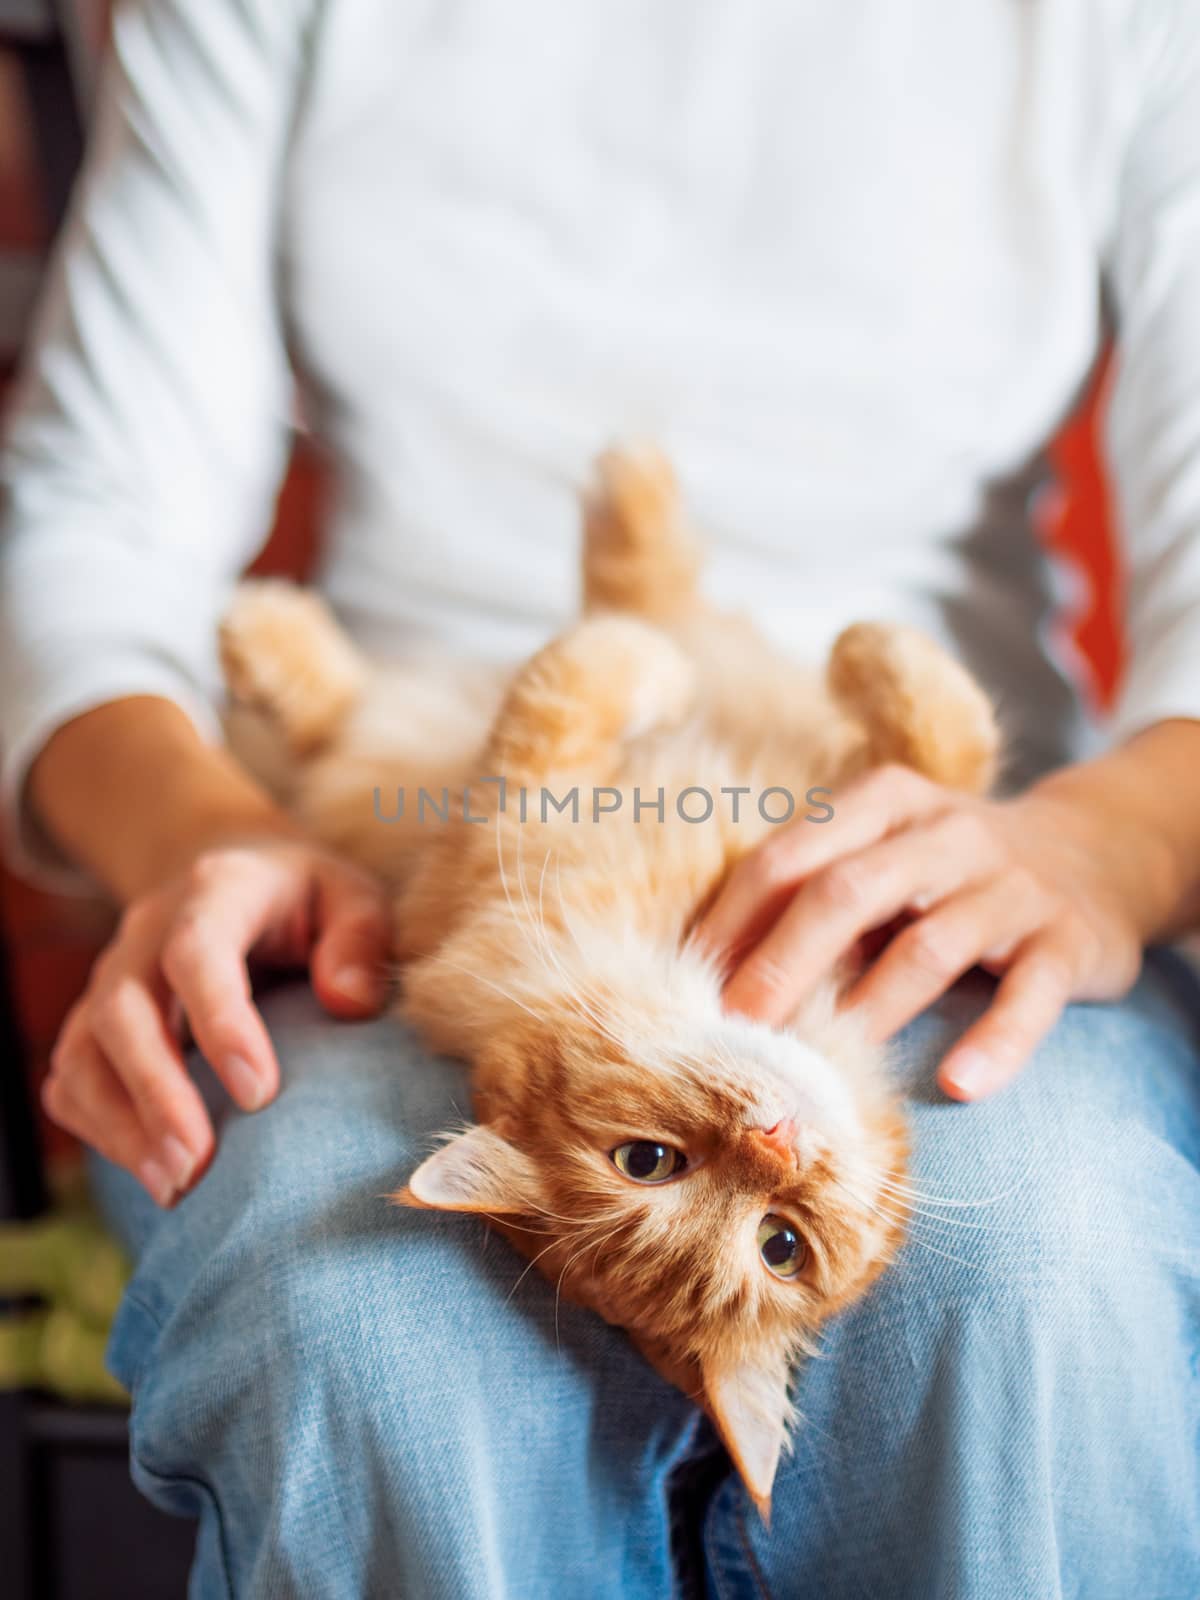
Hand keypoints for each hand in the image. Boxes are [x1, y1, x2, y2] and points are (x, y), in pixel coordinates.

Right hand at [42, 841, 390, 1205]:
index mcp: (214, 891)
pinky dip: (98, 1128)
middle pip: (123, 1009)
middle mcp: (146, 933)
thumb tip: (346, 1002)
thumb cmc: (302, 897)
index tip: (258, 1095)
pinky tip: (149, 1170)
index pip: (197, 951)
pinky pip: (71, 1077)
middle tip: (197, 1163)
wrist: (229, 871)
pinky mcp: (95, 1020)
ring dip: (120, 1125)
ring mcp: (111, 977)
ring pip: (83, 1051)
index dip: (220, 1022)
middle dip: (156, 1092)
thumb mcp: (350, 893)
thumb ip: (360, 939)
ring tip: (174, 1186)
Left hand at [696, 763, 1163, 1099]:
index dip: (733, 925)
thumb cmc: (950, 871)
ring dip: (869, 1008)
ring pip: (929, 945)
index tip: (690, 986)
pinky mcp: (1067, 939)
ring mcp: (1010, 886)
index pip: (787, 860)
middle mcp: (944, 834)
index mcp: (882, 805)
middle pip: (846, 893)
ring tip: (825, 1064)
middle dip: (782, 964)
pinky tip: (957, 1083)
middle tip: (739, 1028)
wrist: (1099, 851)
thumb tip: (713, 974)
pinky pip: (1030, 995)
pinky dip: (995, 1041)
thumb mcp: (884, 855)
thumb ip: (812, 896)